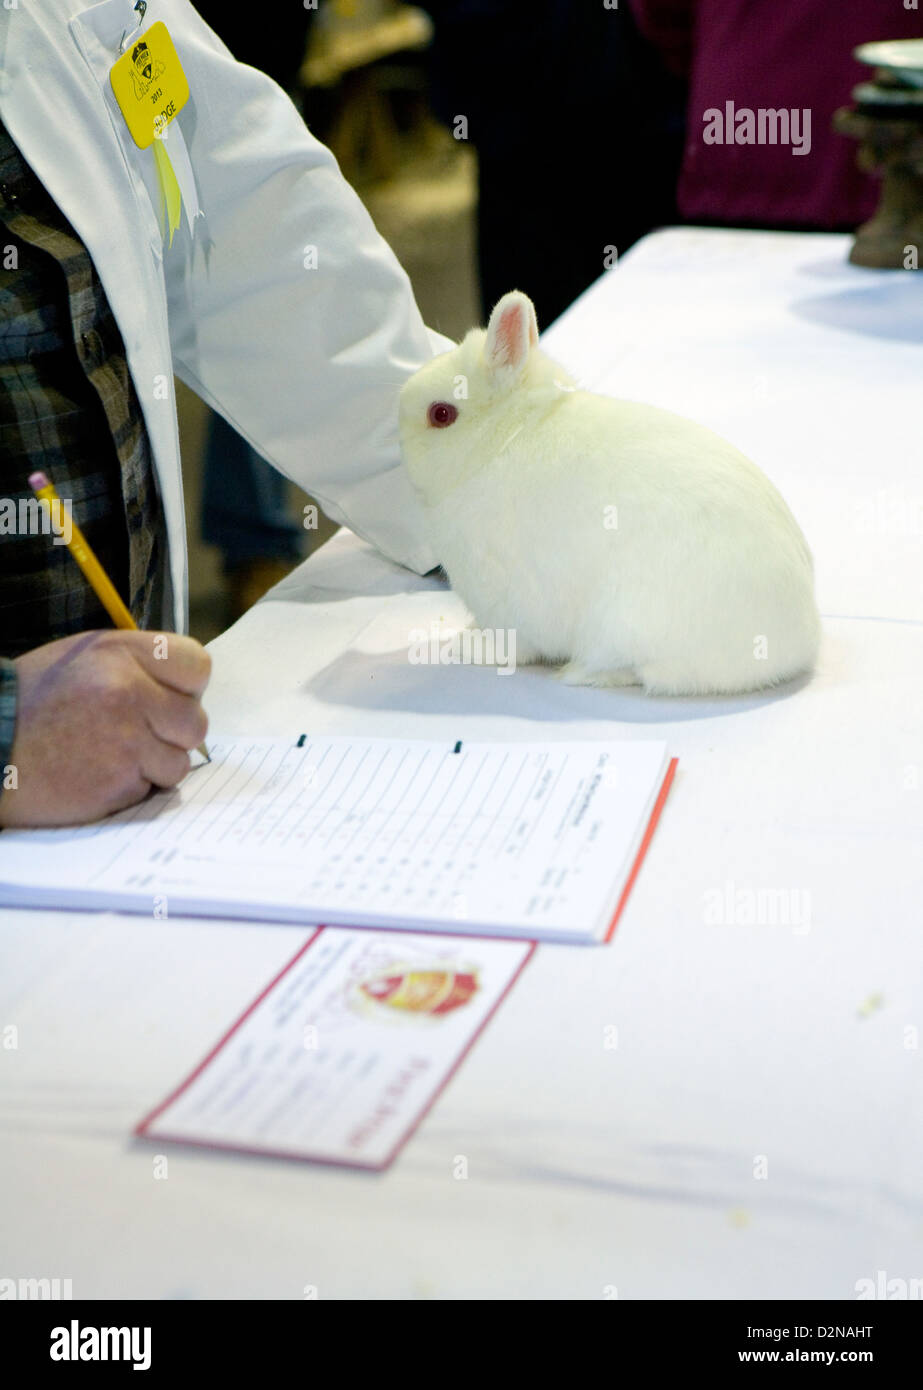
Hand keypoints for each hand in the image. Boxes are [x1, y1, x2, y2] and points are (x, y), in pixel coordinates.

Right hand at [0, 630, 210, 826]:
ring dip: (153, 765)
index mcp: (121, 653)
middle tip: (137, 734)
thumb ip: (137, 666)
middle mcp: (128, 692)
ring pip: (179, 762)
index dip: (186, 687)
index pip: (197, 665)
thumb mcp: (84, 659)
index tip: (167, 698)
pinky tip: (97, 773)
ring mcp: (126, 741)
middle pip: (195, 721)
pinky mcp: (118, 783)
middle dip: (172, 733)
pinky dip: (131, 788)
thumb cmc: (34, 702)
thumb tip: (185, 690)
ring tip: (111, 754)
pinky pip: (152, 789)